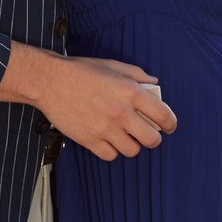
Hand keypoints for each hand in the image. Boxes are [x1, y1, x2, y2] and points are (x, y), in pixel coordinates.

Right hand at [0, 44, 176, 161]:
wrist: (50, 81)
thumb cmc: (81, 71)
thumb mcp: (113, 65)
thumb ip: (137, 75)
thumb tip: (154, 85)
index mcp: (130, 91)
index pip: (163, 115)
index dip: (171, 123)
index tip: (169, 126)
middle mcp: (121, 112)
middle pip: (152, 140)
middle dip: (153, 138)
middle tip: (147, 133)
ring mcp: (105, 129)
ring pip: (132, 151)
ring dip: (132, 144)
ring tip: (125, 136)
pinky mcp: (89, 140)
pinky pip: (110, 156)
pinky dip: (112, 150)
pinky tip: (108, 140)